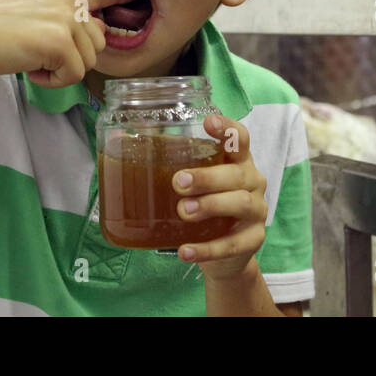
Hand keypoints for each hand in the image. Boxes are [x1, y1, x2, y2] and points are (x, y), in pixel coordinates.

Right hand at [0, 0, 133, 85]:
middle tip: (38, 54)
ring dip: (60, 70)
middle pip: (98, 41)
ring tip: (29, 58)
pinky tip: (27, 67)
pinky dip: (51, 81)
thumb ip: (63, 15)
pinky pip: (73, 75)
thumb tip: (98, 29)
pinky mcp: (59, 42)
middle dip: (74, 56)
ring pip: (88, 61)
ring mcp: (66, 18)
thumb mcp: (31, 8)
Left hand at [172, 114, 266, 280]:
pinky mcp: (253, 240)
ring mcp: (256, 211)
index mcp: (238, 161)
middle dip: (207, 176)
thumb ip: (167, 162)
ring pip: (239, 203)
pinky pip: (231, 244)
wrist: (225, 254)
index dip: (227, 128)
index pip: (240, 138)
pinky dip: (206, 249)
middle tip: (178, 181)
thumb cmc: (206, 207)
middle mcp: (252, 182)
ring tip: (183, 211)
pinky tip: (185, 251)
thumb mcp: (194, 184)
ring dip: (210, 206)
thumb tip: (119, 137)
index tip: (208, 122)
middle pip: (237, 174)